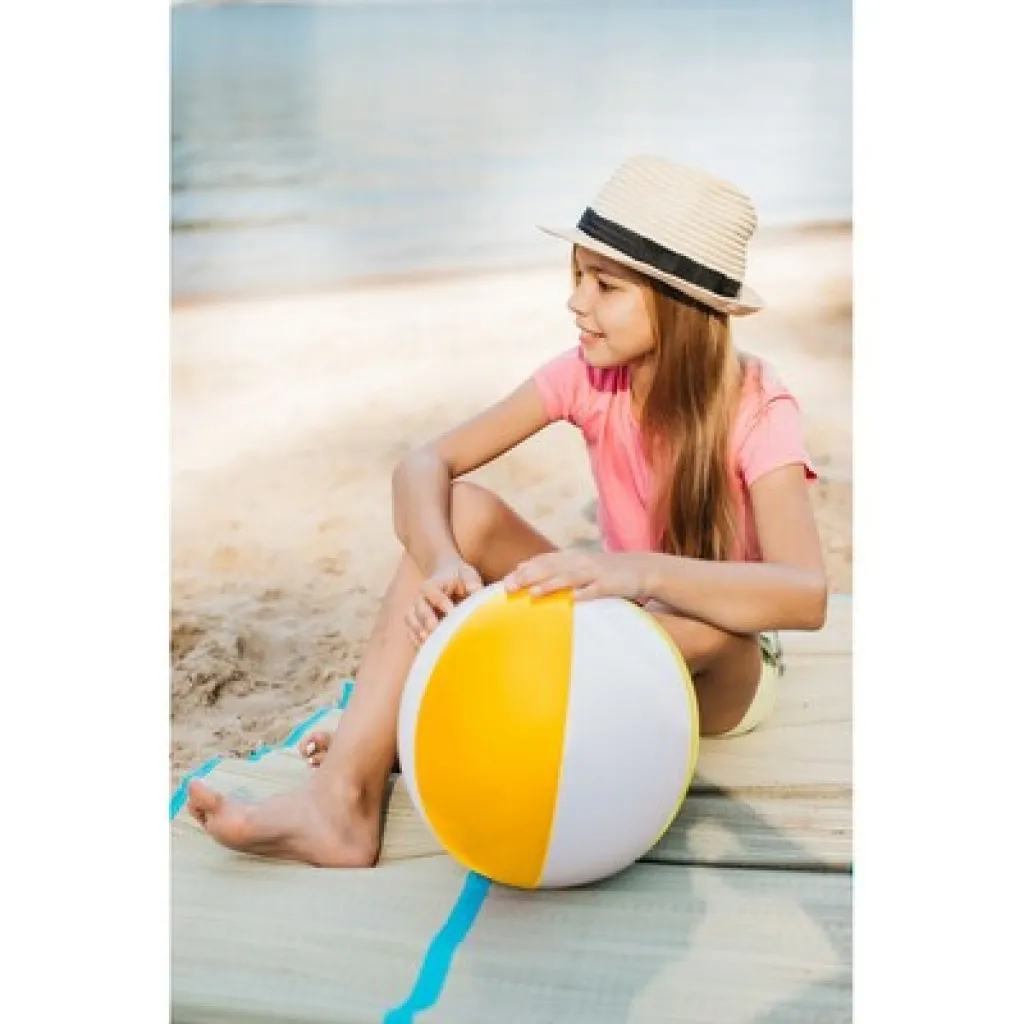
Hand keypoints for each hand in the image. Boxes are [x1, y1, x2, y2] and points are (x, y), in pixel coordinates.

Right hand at [406, 557, 482, 647]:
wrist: (444, 577)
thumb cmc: (458, 577)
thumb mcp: (466, 574)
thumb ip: (471, 582)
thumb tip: (476, 591)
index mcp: (431, 585)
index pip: (435, 595)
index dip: (442, 604)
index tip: (453, 612)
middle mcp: (419, 598)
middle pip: (421, 611)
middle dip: (430, 622)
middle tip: (440, 632)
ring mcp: (414, 611)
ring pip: (413, 623)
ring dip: (422, 634)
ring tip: (433, 645)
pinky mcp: (414, 624)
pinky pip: (412, 634)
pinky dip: (419, 642)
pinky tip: (431, 651)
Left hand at [503, 550, 646, 602]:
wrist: (643, 568)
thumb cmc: (605, 572)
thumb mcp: (579, 567)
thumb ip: (556, 569)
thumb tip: (525, 574)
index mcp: (571, 557)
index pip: (542, 561)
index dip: (524, 570)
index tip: (505, 581)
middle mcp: (580, 561)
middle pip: (551, 567)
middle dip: (529, 576)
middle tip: (509, 587)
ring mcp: (596, 572)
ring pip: (570, 577)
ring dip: (551, 584)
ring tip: (534, 593)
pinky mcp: (611, 584)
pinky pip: (596, 589)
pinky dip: (585, 594)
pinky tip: (574, 600)